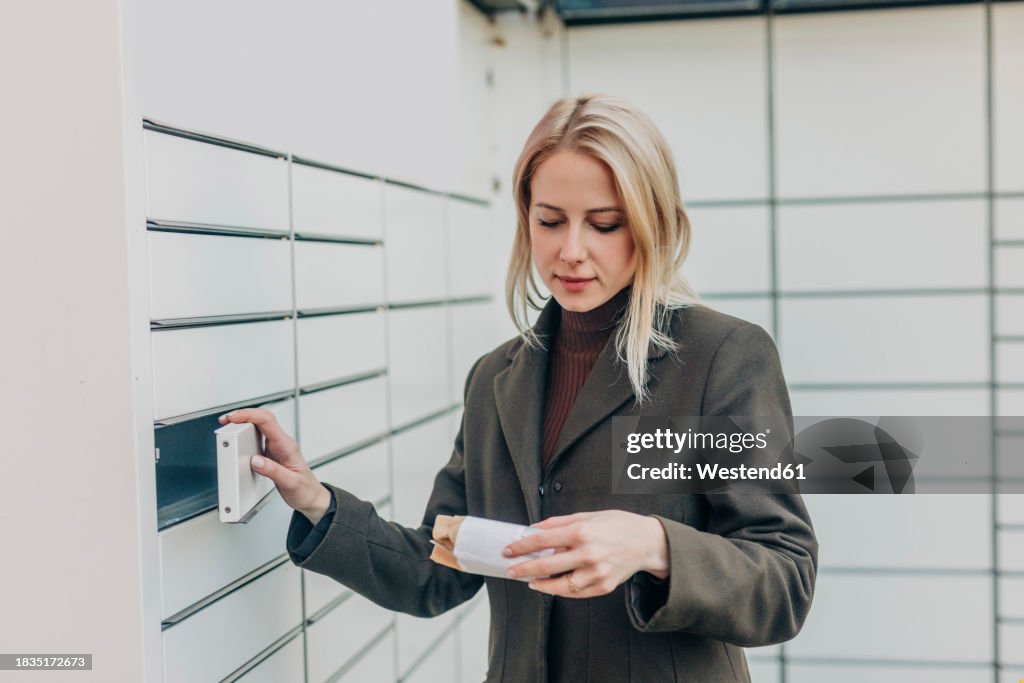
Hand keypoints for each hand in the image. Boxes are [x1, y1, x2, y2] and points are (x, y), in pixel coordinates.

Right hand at [217, 408, 330, 523]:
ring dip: (244, 422)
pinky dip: (246, 433)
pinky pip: (259, 437)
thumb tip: (255, 461)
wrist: (311, 497)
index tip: (233, 418)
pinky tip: (239, 437)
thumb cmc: (305, 490)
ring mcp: (277, 447)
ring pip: (260, 425)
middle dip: (244, 415)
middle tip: (227, 419)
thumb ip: (272, 471)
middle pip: (263, 418)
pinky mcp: (272, 453)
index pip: (267, 421)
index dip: (249, 416)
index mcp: (287, 446)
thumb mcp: (290, 483)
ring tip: (229, 425)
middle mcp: (282, 443)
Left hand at [501, 510, 669, 597]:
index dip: (521, 546)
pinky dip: (560, 591)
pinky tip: (551, 586)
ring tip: (531, 581)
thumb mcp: (588, 515)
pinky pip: (575, 593)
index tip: (508, 550)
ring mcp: (596, 572)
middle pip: (546, 565)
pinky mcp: (603, 586)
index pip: (542, 540)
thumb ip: (559, 523)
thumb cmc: (618, 525)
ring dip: (540, 584)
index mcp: (582, 531)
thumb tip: (534, 528)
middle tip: (511, 571)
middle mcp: (588, 553)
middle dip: (524, 569)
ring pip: (559, 586)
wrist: (648, 543)